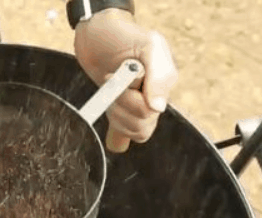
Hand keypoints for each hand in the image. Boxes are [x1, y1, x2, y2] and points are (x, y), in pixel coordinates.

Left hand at [73, 9, 177, 152]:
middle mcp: (155, 98)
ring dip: (115, 114)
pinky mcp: (124, 113)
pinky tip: (111, 116)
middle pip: (142, 124)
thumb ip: (159, 75)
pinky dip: (116, 133)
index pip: (149, 110)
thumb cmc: (124, 36)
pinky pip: (126, 138)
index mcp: (164, 83)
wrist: (97, 35)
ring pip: (135, 131)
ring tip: (109, 91)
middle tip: (109, 80)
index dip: (128, 96)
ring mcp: (140, 107)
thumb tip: (158, 108)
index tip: (117, 74)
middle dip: (120, 104)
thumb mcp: (149, 46)